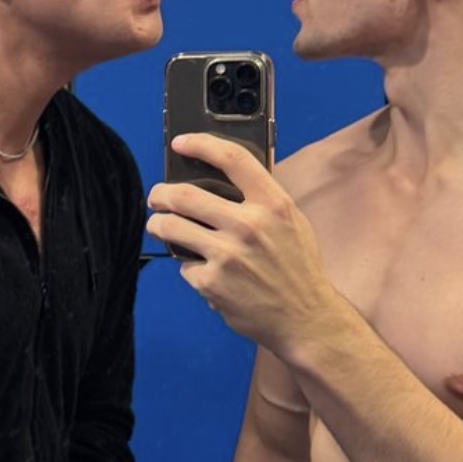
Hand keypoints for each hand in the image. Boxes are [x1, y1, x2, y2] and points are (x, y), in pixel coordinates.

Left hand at [146, 135, 339, 353]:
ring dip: (158, 224)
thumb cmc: (298, 269)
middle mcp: (249, 225)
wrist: (306, 318)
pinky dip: (190, 267)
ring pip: (171, 227)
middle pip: (185, 195)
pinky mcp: (211, 283)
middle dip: (160, 194)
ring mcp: (228, 255)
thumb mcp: (292, 223)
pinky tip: (204, 272)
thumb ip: (262, 200)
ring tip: (158, 225)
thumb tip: (222, 180)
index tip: (180, 143)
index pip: (232, 158)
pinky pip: (185, 266)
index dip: (201, 144)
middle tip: (156, 197)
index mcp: (273, 204)